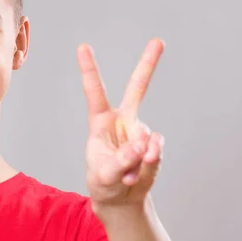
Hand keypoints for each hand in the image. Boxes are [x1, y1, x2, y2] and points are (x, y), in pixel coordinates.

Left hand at [77, 38, 164, 207]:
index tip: (83, 46)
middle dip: (148, 64)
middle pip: (137, 89)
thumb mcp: (103, 175)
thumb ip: (120, 160)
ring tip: (125, 176)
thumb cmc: (103, 183)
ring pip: (145, 139)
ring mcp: (141, 132)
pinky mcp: (155, 146)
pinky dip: (146, 168)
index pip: (95, 92)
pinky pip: (156, 152)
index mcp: (101, 122)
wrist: (121, 199)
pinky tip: (135, 177)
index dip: (89, 69)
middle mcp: (123, 122)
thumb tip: (143, 143)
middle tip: (159, 41)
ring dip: (137, 161)